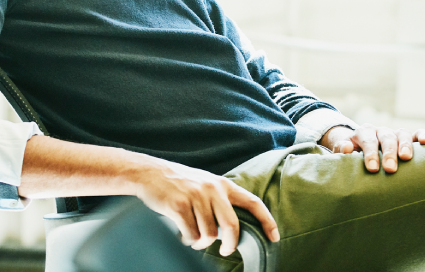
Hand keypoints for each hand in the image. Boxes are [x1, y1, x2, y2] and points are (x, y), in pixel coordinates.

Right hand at [131, 158, 279, 255]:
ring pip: (209, 234)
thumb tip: (232, 229)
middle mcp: (212, 188)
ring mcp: (196, 196)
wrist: (150, 173)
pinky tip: (182, 234)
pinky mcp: (179, 205)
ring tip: (193, 236)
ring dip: (201, 242)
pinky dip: (187, 240)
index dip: (267, 220)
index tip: (275, 237)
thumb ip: (220, 200)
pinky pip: (190, 234)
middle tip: (224, 251)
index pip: (253, 202)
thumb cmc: (179, 183)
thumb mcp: (205, 184)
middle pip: (232, 225)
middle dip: (230, 244)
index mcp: (222, 184)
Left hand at [321, 124, 424, 172]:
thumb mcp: (343, 150)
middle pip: (386, 137)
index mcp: (364, 133)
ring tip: (406, 157)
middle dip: (388, 152)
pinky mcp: (408, 138)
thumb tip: (346, 148)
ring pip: (402, 133)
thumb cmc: (353, 154)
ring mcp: (395, 133)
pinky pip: (417, 133)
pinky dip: (423, 135)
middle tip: (390, 168)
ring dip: (405, 145)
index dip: (370, 153)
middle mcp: (380, 131)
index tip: (372, 168)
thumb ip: (342, 149)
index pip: (367, 140)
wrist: (360, 146)